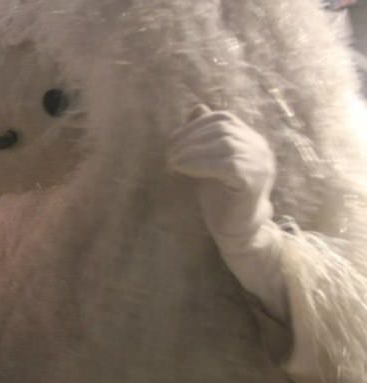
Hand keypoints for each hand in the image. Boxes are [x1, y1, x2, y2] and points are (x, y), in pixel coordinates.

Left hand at [168, 105, 275, 244]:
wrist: (237, 229)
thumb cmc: (220, 195)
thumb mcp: (208, 160)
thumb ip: (205, 137)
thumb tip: (197, 108)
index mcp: (251, 139)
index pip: (223, 119)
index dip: (194, 126)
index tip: (172, 141)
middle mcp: (260, 148)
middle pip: (222, 129)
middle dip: (189, 138)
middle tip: (168, 153)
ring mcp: (261, 164)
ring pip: (224, 145)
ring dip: (191, 151)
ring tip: (172, 162)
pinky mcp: (254, 181)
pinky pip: (227, 164)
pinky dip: (200, 163)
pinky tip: (182, 169)